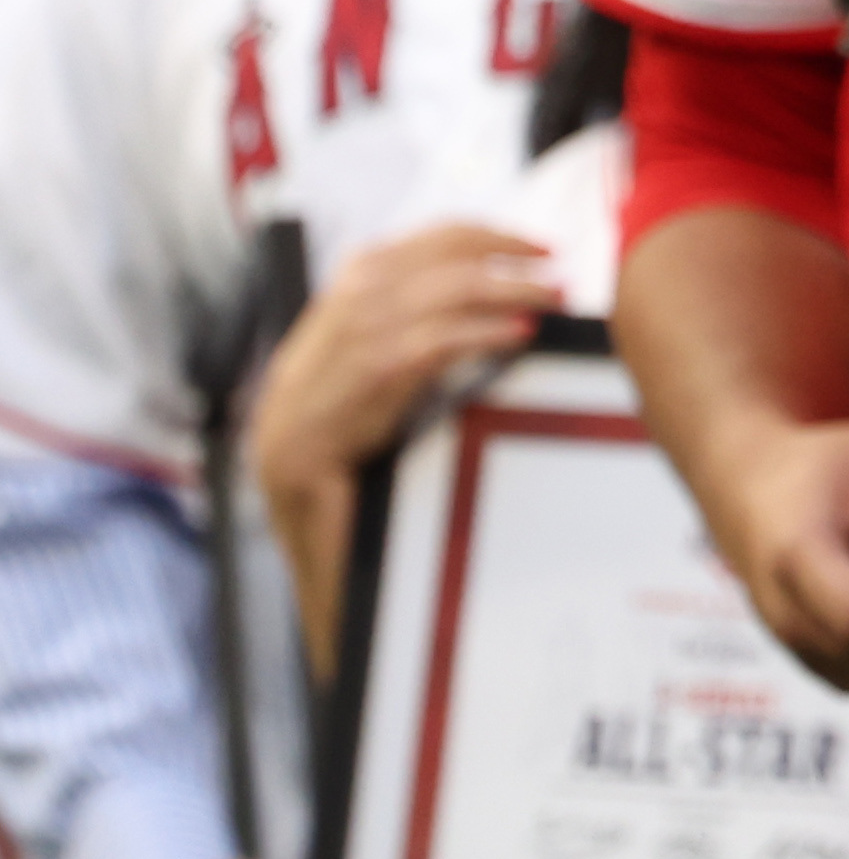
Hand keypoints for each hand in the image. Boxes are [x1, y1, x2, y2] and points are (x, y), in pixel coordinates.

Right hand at [249, 221, 561, 672]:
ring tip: (545, 292)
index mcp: (309, 366)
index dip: (448, 241)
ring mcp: (290, 415)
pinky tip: (512, 335)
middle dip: (470, 255)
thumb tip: (511, 312)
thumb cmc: (381, 525)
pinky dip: (458, 339)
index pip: (374, 267)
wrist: (334, 618)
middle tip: (548, 258)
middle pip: (380, 278)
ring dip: (477, 290)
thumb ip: (429, 372)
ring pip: (388, 313)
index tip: (521, 240)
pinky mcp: (305, 449)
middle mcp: (291, 381)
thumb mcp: (403, 434)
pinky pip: (391, 368)